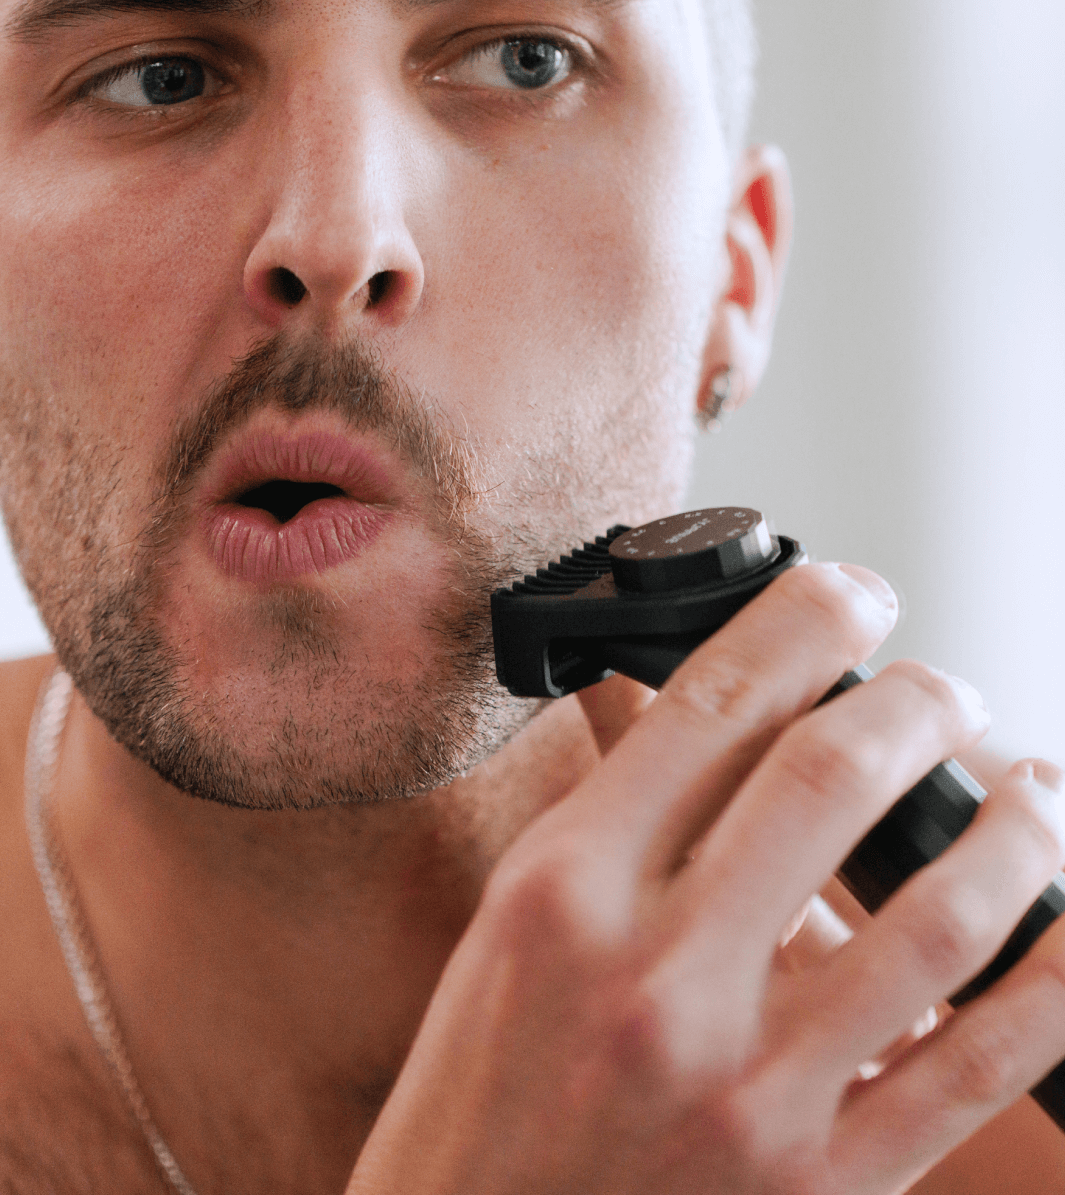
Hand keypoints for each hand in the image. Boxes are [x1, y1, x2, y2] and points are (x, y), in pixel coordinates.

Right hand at [348, 564, 1064, 1193]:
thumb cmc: (483, 1087)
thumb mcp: (511, 916)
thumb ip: (616, 806)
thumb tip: (709, 699)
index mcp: (566, 890)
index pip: (713, 702)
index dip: (806, 619)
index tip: (850, 594)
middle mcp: (658, 978)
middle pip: (831, 776)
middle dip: (916, 701)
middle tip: (939, 686)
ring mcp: (750, 1088)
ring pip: (938, 914)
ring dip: (1011, 823)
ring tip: (1026, 782)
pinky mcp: (823, 1183)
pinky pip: (979, 1065)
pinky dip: (1052, 976)